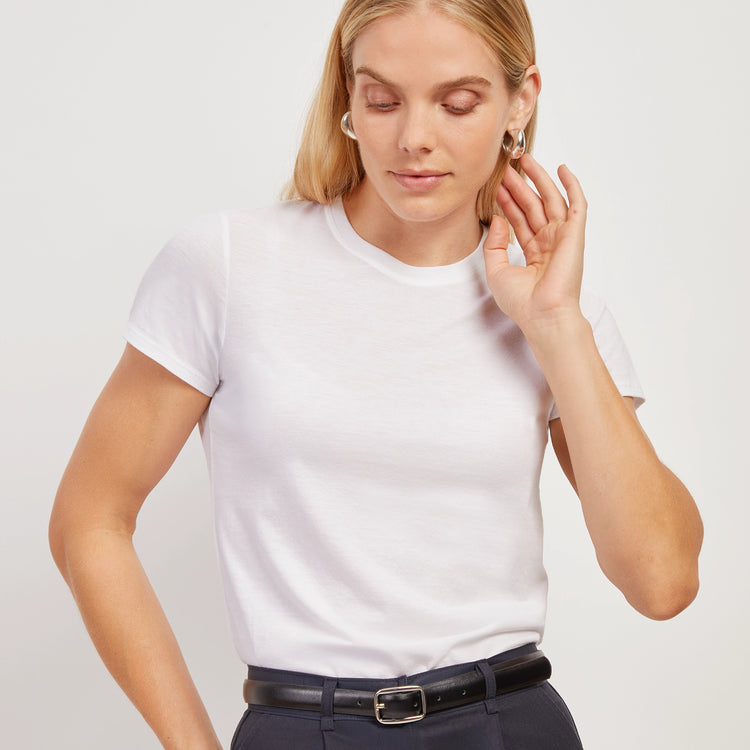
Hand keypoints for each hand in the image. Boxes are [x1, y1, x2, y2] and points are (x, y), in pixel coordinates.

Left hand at [482, 154, 586, 335]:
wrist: (543, 315)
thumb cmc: (522, 302)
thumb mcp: (496, 272)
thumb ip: (494, 245)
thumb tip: (498, 220)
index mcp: (533, 254)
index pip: (519, 221)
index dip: (508, 202)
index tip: (496, 186)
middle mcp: (549, 243)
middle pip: (533, 206)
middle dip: (520, 186)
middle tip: (506, 168)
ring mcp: (563, 238)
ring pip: (550, 200)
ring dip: (538, 180)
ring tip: (525, 160)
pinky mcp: (574, 234)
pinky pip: (576, 204)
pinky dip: (571, 185)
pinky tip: (562, 169)